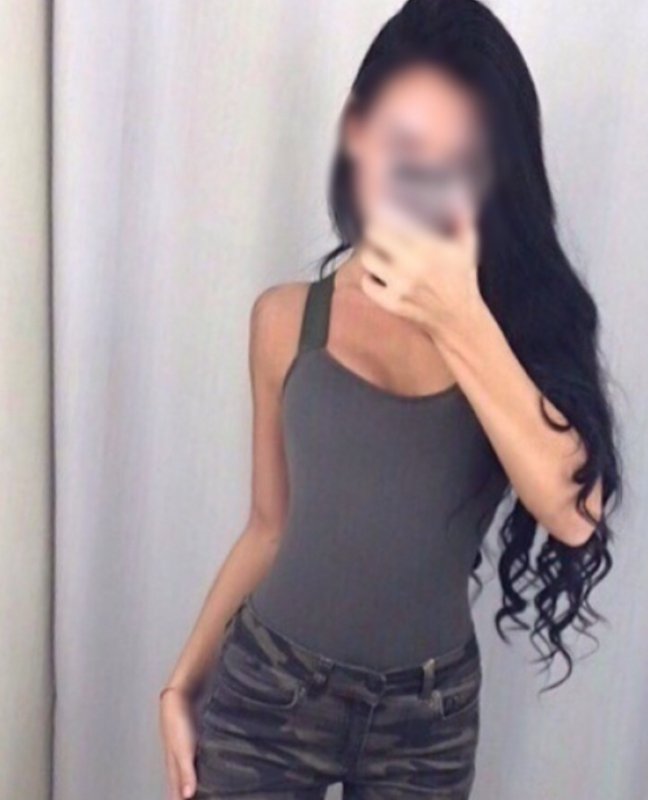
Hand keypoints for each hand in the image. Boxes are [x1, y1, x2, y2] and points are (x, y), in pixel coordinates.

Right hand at [159, 688, 197, 799]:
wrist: (179, 696)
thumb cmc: (179, 724)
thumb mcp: (183, 750)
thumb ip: (186, 772)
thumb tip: (187, 796)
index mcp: (173, 766)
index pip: (175, 792)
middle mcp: (177, 760)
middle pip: (180, 784)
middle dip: (184, 796)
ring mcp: (184, 750)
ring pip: (188, 772)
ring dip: (192, 783)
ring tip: (200, 793)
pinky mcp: (193, 740)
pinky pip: (196, 760)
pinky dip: (200, 768)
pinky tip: (208, 769)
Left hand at [358, 203, 483, 337]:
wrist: (458, 319)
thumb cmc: (461, 279)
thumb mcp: (467, 245)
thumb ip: (462, 217)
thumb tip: (458, 194)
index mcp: (428, 247)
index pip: (391, 221)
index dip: (380, 212)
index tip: (378, 208)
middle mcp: (412, 265)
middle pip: (373, 237)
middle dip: (374, 232)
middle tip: (377, 233)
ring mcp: (400, 285)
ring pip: (368, 260)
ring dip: (370, 254)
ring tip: (377, 253)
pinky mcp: (392, 303)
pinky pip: (367, 284)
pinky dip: (369, 279)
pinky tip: (378, 276)